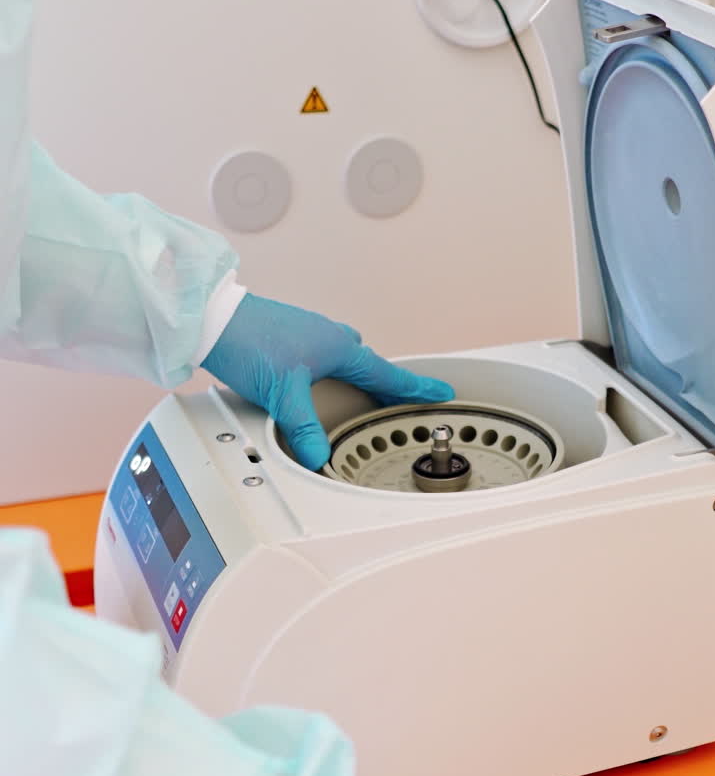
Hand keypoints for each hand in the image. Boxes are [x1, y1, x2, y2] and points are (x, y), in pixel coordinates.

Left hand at [201, 293, 454, 469]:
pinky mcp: (290, 339)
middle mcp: (328, 336)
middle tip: (403, 401)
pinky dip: (333, 374)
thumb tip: (320, 457)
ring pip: (345, 360)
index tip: (441, 391)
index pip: (387, 373)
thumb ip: (304, 429)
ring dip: (357, 378)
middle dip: (386, 384)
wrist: (211, 318)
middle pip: (368, 365)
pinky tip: (319, 386)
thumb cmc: (249, 342)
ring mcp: (309, 335)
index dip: (415, 387)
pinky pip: (325, 359)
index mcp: (338, 347)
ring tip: (362, 400)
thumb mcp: (282, 395)